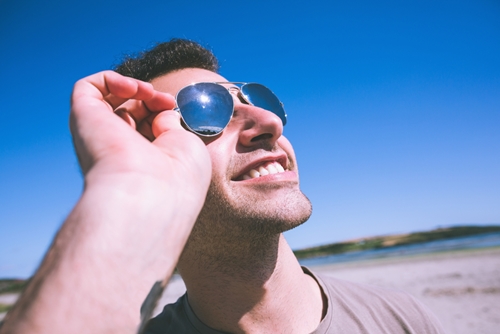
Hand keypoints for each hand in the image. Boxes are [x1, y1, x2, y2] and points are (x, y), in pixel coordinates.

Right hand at [70, 70, 210, 188]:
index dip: (162, 111)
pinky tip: (132, 89)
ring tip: (148, 92)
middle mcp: (117, 152)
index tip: (174, 109)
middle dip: (151, 99)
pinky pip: (87, 88)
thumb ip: (172, 126)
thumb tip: (161, 112)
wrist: (150, 194)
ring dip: (132, 86)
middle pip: (129, 113)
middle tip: (166, 101)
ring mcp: (99, 137)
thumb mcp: (187, 147)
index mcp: (142, 163)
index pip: (146, 129)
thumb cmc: (178, 179)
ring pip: (107, 100)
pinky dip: (111, 79)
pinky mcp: (83, 120)